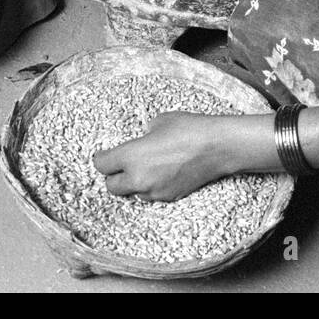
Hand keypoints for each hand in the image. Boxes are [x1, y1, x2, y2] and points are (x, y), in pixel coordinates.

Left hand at [93, 112, 228, 201]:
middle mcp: (138, 178)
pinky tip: (160, 174)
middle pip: (111, 186)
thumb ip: (143, 134)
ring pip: (132, 193)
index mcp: (130, 156)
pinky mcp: (170, 197)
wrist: (217, 147)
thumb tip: (142, 139)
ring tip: (144, 169)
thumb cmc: (188, 129)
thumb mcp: (158, 121)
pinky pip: (150, 196)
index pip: (102, 165)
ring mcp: (154, 191)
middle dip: (113, 175)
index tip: (104, 154)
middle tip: (120, 164)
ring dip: (132, 184)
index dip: (101, 158)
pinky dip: (150, 188)